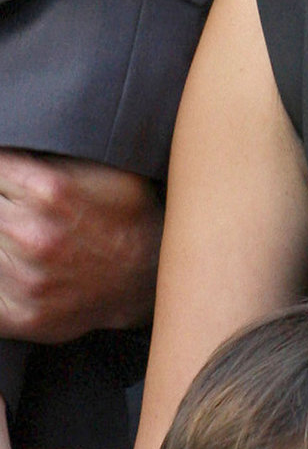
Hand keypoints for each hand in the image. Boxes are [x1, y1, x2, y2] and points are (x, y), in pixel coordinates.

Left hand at [0, 150, 162, 341]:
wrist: (152, 280)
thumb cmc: (127, 218)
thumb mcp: (104, 168)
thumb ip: (53, 151)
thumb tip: (13, 134)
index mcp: (47, 189)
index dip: (3, 175)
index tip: (12, 186)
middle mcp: (31, 235)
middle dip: (3, 206)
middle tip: (22, 213)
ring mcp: (25, 280)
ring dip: (0, 241)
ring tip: (24, 239)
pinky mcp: (21, 315)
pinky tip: (17, 268)